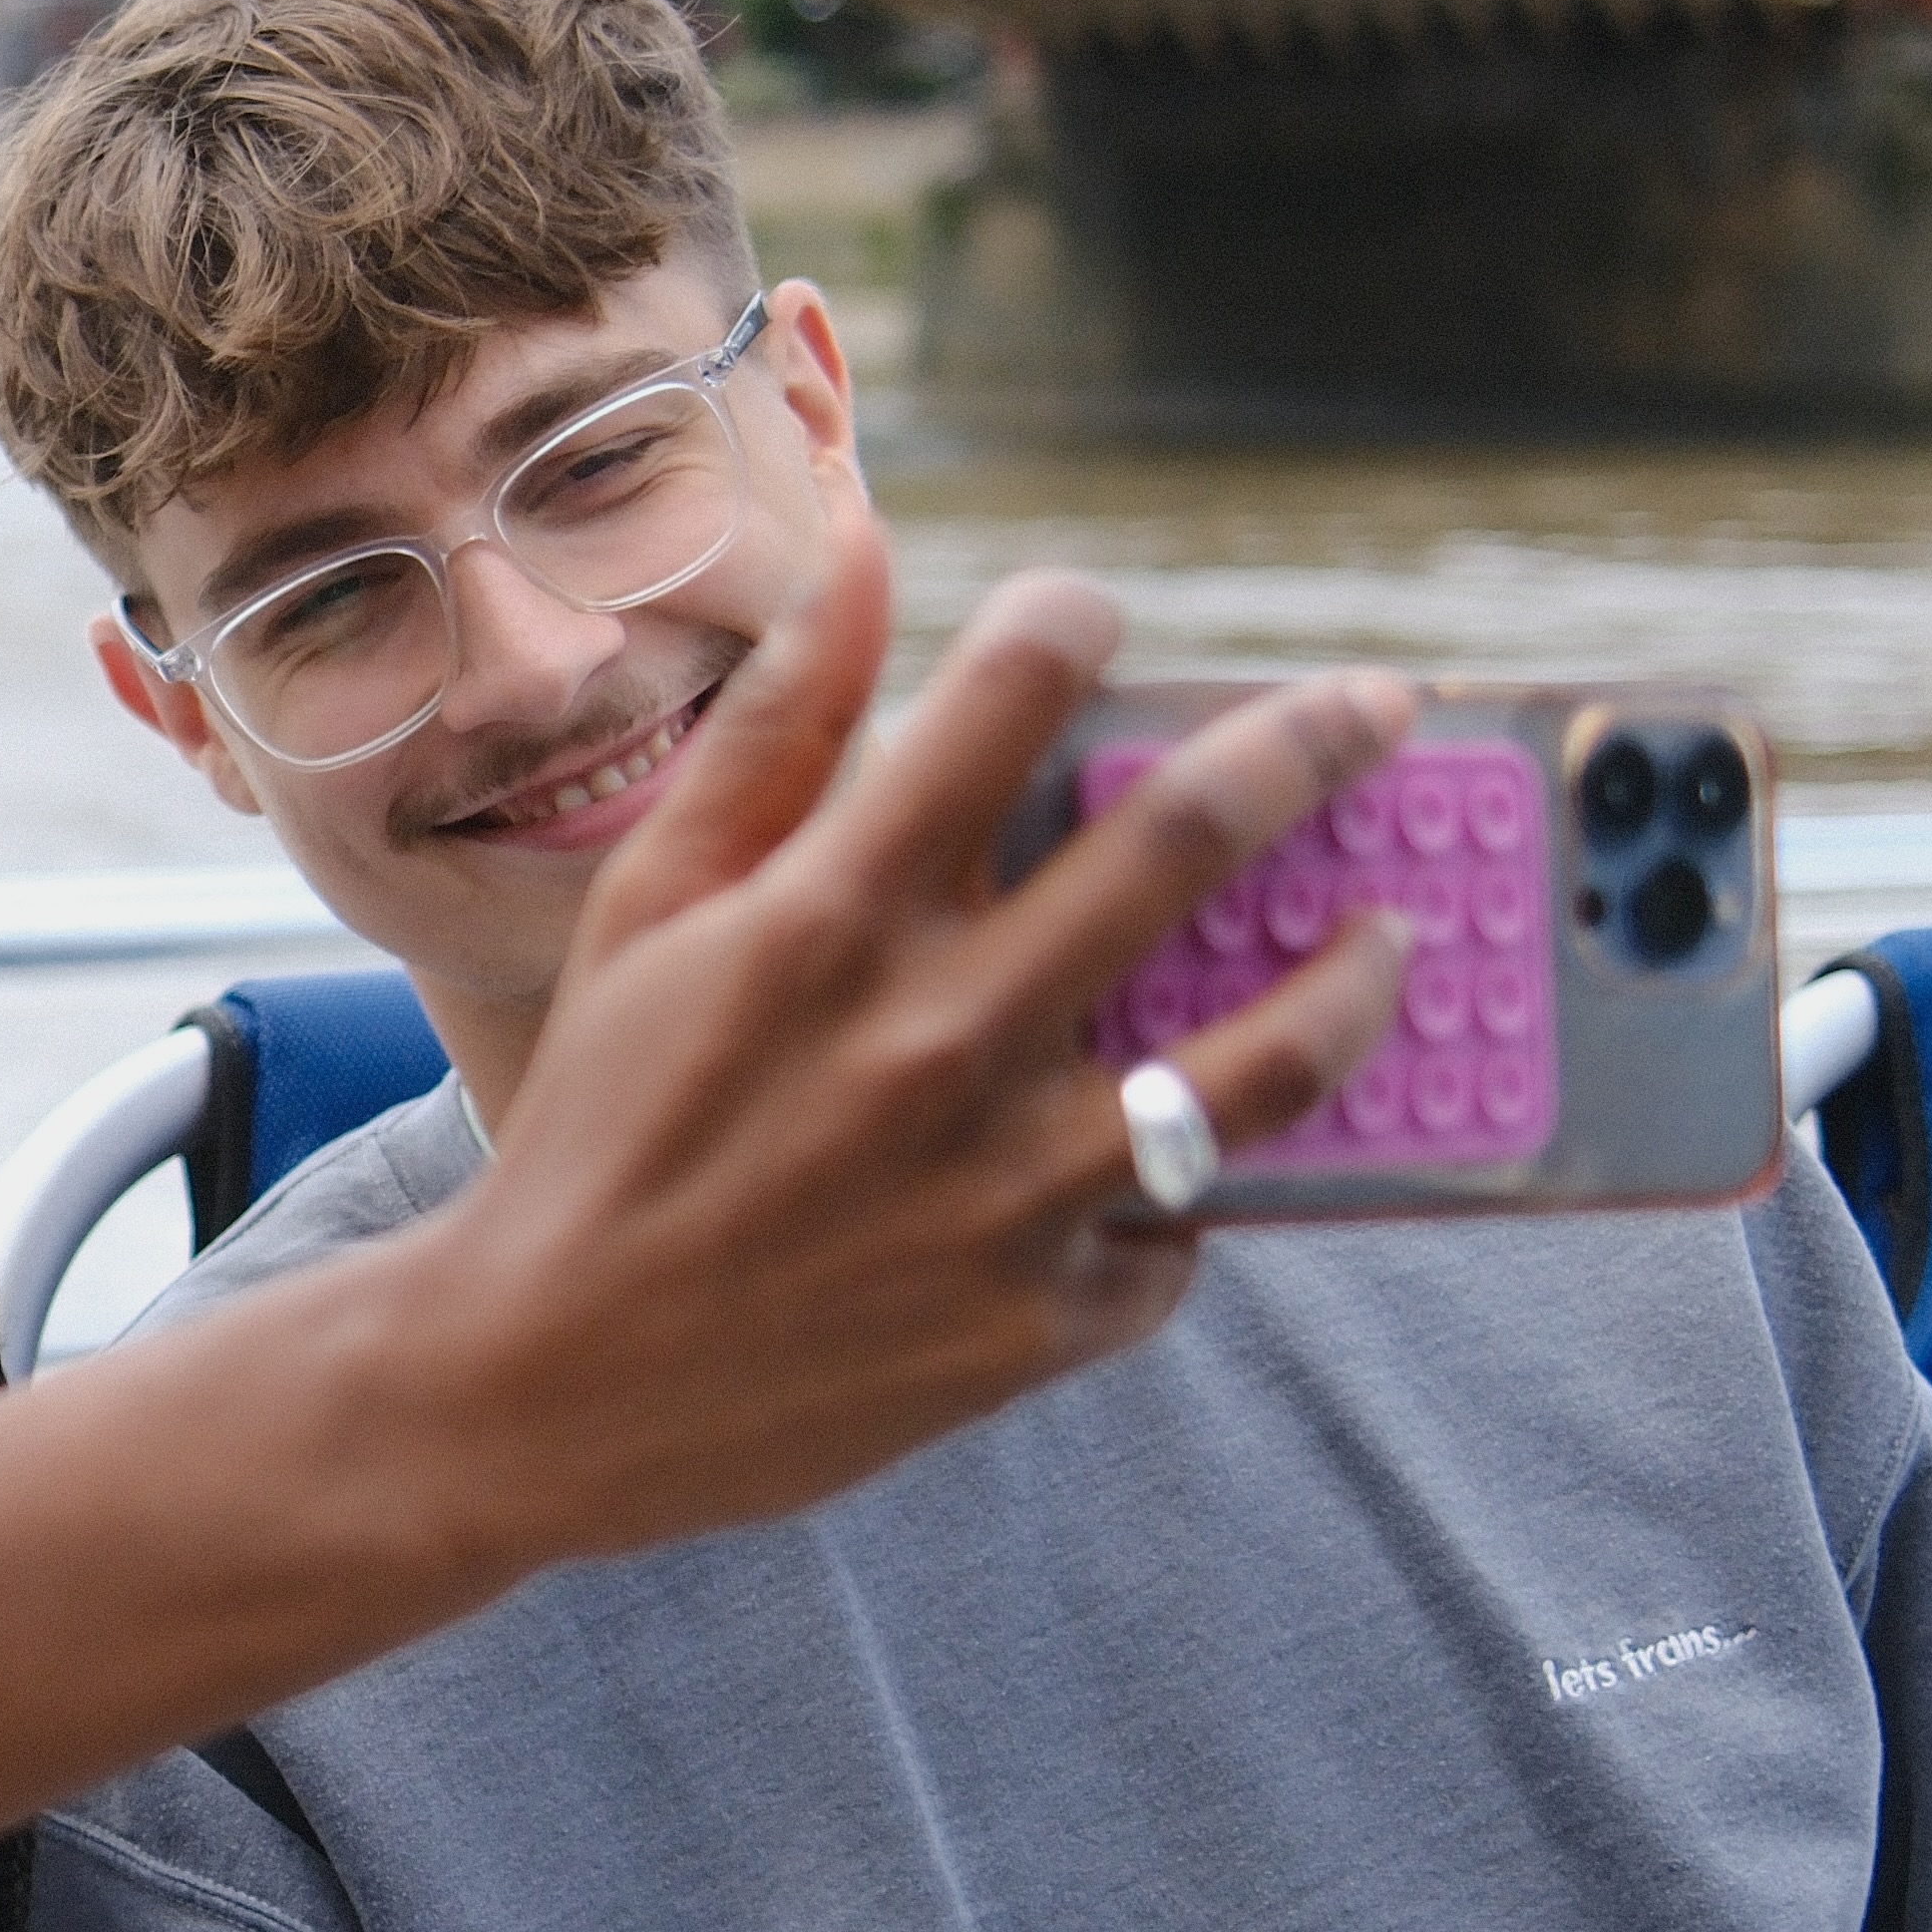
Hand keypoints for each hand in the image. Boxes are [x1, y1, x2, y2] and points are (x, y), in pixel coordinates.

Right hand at [414, 546, 1416, 1575]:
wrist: (541, 1386)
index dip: (1078, 618)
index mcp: (834, 912)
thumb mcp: (652, 908)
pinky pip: (1180, 1231)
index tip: (1100, 616)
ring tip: (1390, 937)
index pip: (1012, 689)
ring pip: (1267, 1057)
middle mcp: (941, 1033)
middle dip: (1314, 743)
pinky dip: (1189, 1190)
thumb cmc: (600, 1124)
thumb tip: (869, 545)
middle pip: (1191, 840)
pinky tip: (1181, 1157)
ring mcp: (1006, 1186)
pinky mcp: (1040, 1317)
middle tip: (1379, 710)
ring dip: (1359, 976)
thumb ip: (775, 730)